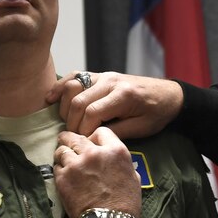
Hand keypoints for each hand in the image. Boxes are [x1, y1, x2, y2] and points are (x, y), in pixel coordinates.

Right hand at [46, 71, 183, 137]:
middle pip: (79, 101)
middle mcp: (110, 82)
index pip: (92, 113)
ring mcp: (103, 76)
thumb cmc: (156, 114)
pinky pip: (74, 77)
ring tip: (65, 121)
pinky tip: (50, 98)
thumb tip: (90, 138)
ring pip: (72, 86)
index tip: (85, 141)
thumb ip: (115, 132)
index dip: (84, 130)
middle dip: (71, 121)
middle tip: (74, 136)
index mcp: (123, 95)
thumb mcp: (141, 128)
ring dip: (64, 105)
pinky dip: (60, 87)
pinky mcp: (99, 75)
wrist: (168, 95)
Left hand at [53, 127, 142, 217]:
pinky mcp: (62, 178)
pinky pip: (56, 167)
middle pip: (75, 137)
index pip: (100, 132)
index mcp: (115, 151)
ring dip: (62, 154)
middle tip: (66, 141)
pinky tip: (63, 175)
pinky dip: (59, 169)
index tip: (90, 142)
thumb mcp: (133, 177)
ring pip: (61, 150)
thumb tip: (113, 160)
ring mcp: (76, 165)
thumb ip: (121, 162)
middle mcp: (94, 153)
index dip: (94, 137)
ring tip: (63, 159)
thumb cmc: (125, 203)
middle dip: (70, 139)